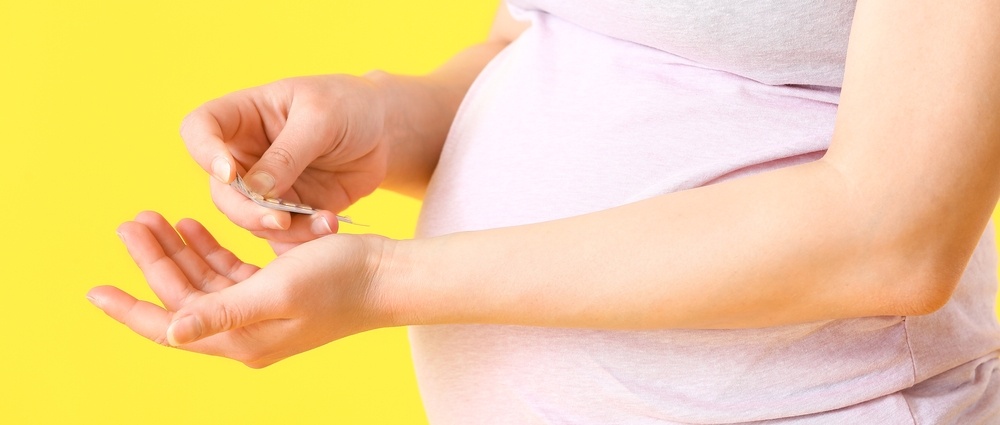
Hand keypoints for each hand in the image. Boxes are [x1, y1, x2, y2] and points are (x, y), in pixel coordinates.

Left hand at [87, 211, 391, 367]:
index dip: (129, 310)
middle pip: (183, 296)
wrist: (390, 276)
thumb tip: (171, 331)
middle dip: (153, 262)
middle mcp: (246, 331)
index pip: (169, 327)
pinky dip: (209, 249)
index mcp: (241, 337)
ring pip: (203, 281)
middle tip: (129, 223)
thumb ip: (222, 311)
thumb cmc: (341, 281)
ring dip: (178, 251)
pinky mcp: (275, 291)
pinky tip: (194, 225)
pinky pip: (229, 272)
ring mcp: (261, 312)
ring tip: (153, 217)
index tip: (92, 291)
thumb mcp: (277, 291)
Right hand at [181, 75, 389, 252]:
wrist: (384, 131)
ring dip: (283, 230)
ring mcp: (266, 188)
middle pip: (221, 191)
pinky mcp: (290, 212)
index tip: (229, 173)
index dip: (204, 153)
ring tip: (325, 223)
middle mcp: (245, 155)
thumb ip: (289, 154)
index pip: (199, 130)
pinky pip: (283, 235)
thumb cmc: (348, 106)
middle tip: (280, 221)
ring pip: (250, 220)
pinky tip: (331, 227)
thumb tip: (256, 192)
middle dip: (247, 211)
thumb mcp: (321, 118)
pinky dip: (303, 238)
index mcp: (242, 117)